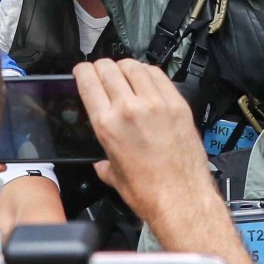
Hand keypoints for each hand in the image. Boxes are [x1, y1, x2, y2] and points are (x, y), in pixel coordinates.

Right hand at [74, 59, 215, 222]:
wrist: (181, 198)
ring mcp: (156, 102)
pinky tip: (147, 77)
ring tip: (123, 71)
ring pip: (134, 66)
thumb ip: (104, 162)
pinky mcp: (177, 103)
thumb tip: (101, 161)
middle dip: (101, 66)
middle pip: (109, 69)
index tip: (82, 70)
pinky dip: (148, 72)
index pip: (89, 82)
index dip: (82, 71)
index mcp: (108, 125)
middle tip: (101, 70)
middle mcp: (130, 108)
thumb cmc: (148, 192)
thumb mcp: (114, 176)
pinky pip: (159, 75)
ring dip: (125, 66)